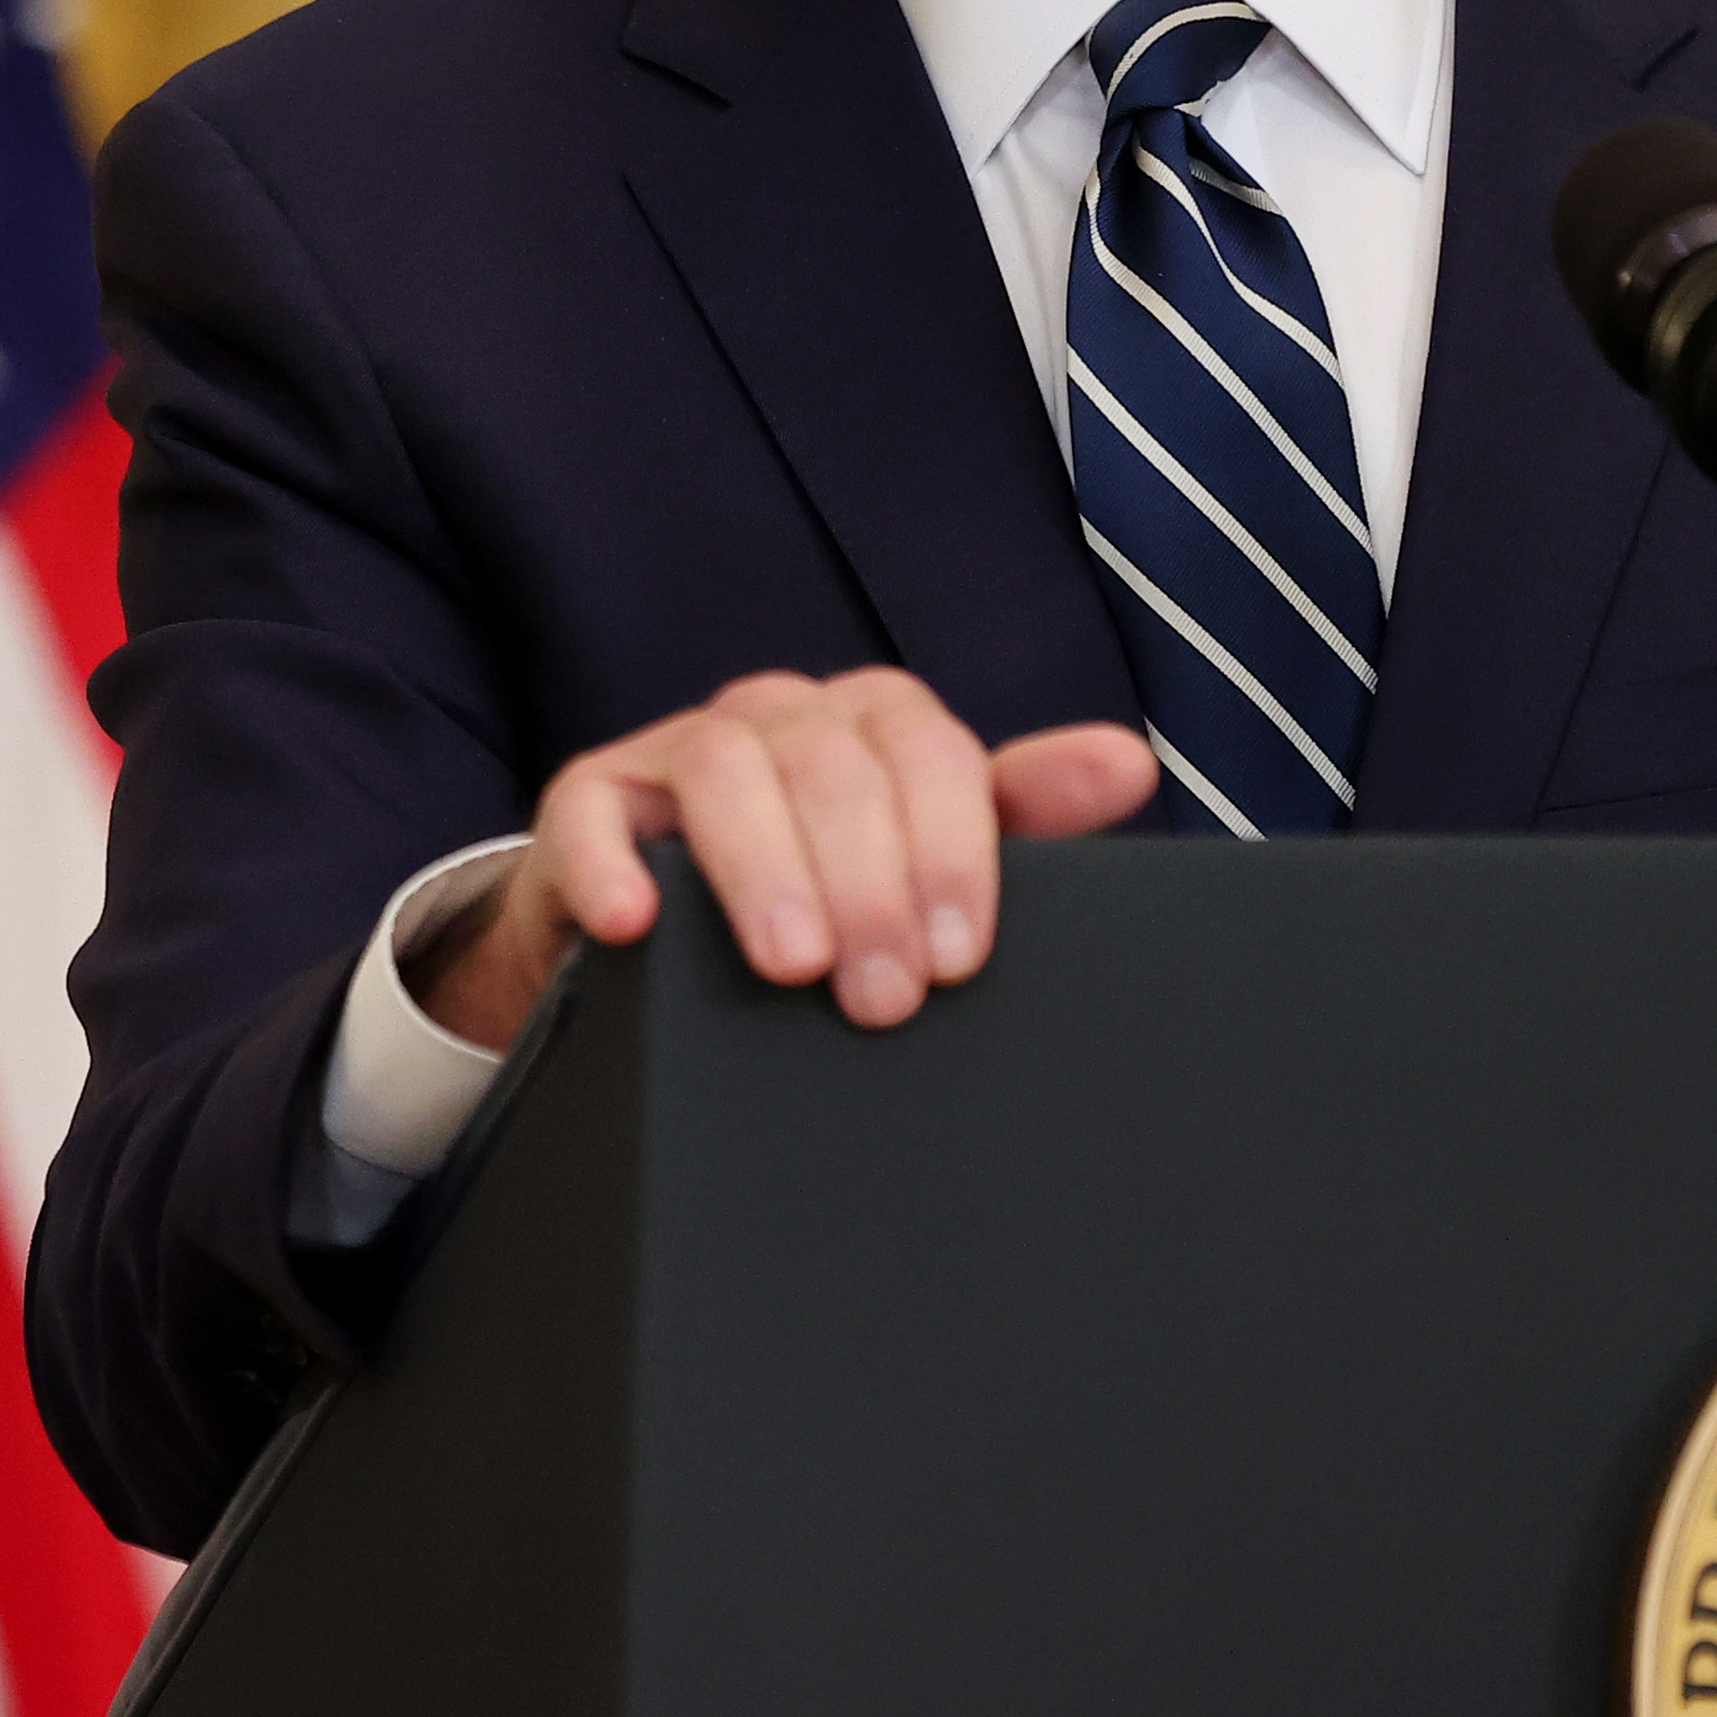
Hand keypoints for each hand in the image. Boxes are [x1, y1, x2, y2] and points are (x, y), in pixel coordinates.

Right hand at [404, 669, 1155, 1054]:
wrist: (667, 951)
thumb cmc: (826, 903)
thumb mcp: (930, 865)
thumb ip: (1024, 814)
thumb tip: (1128, 763)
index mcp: (875, 725)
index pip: (930, 749)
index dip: (951, 852)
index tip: (959, 960)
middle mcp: (780, 717)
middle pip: (833, 762)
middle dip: (868, 885)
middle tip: (882, 1000)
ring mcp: (676, 751)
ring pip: (724, 766)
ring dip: (764, 870)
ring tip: (791, 967)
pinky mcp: (588, 800)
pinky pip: (588, 810)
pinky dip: (610, 865)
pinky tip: (637, 924)